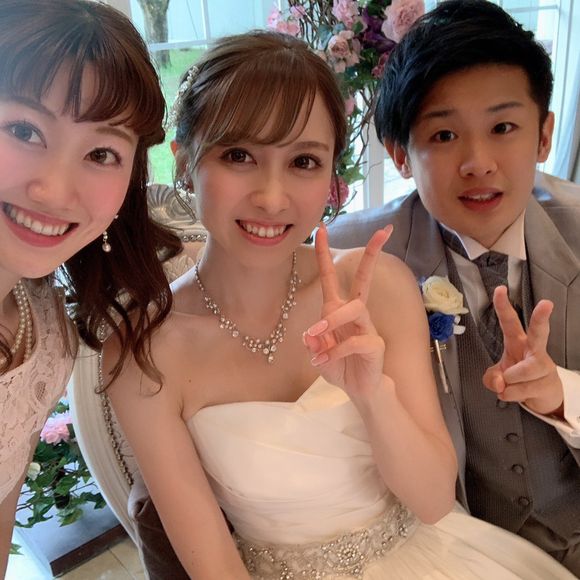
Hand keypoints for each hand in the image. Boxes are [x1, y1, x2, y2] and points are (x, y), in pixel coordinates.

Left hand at [303, 223, 391, 398]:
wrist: (359, 391)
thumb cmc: (340, 367)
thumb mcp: (318, 353)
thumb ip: (313, 342)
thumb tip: (311, 335)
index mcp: (338, 310)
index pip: (331, 277)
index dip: (326, 253)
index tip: (322, 228)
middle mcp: (355, 314)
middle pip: (364, 280)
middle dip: (372, 255)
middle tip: (383, 232)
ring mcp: (367, 328)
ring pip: (355, 309)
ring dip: (333, 320)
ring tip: (315, 337)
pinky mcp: (374, 345)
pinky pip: (355, 341)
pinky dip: (334, 351)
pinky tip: (322, 362)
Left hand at [482, 286, 562, 414]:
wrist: (542, 396)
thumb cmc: (517, 378)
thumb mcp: (496, 377)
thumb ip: (491, 378)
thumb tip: (501, 383)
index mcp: (517, 341)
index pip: (510, 321)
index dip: (503, 306)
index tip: (500, 290)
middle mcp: (533, 350)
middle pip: (538, 332)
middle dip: (541, 318)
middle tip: (546, 303)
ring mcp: (543, 365)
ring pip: (523, 370)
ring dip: (510, 380)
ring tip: (508, 384)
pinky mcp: (548, 383)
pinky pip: (523, 389)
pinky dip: (511, 394)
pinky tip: (514, 393)